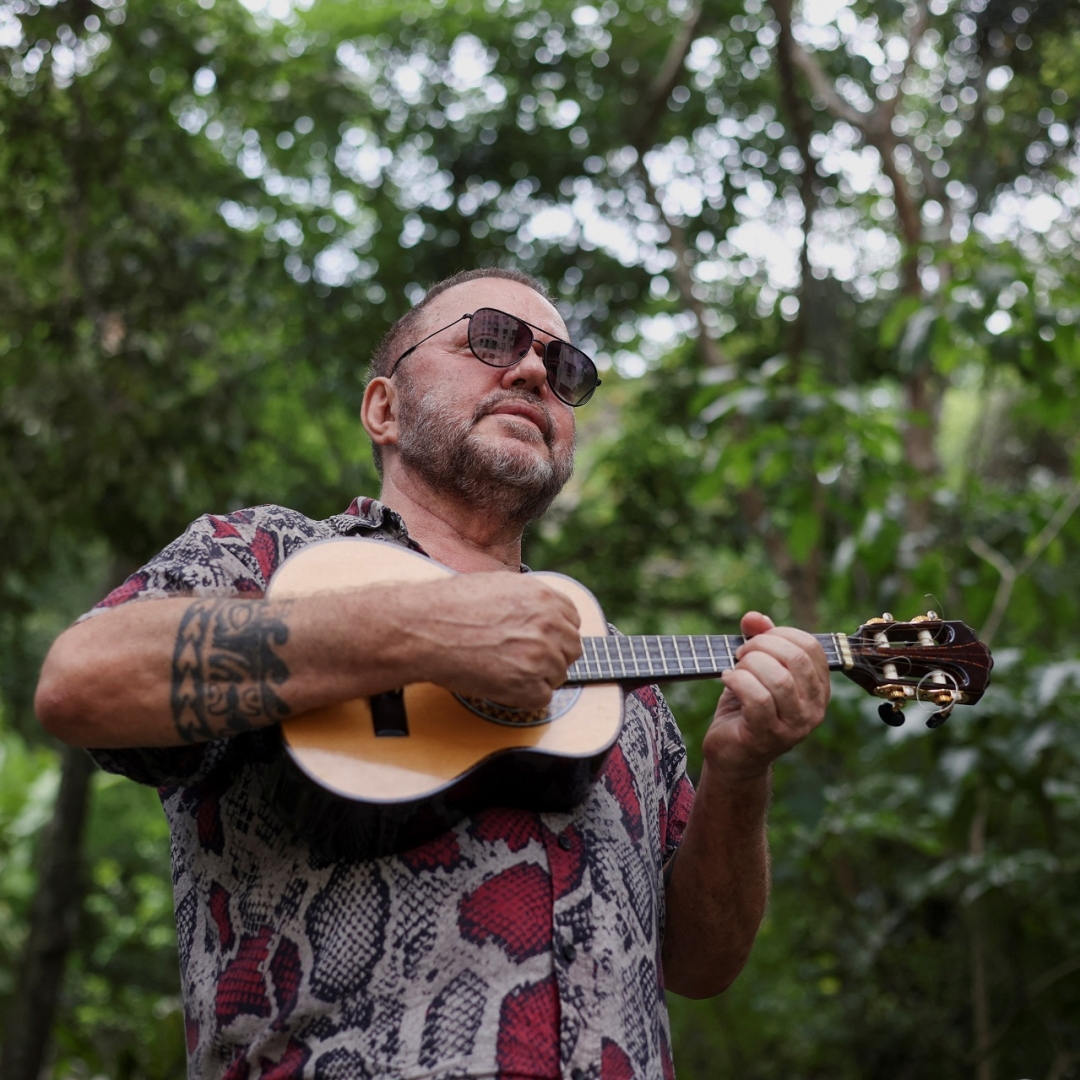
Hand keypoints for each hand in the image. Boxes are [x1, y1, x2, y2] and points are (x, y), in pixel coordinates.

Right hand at [411, 574, 582, 709]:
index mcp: (544, 597)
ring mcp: (540, 654)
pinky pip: (542, 697)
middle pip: (572, 649)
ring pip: (559, 674)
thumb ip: (529, 599)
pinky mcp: (527, 683)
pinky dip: (523, 696)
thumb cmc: (451, 605)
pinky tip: (500, 683)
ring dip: (536, 677)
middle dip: (552, 656)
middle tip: (522, 660)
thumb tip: (543, 612)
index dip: (556, 632)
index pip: (573, 620)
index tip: (540, 640)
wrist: (424, 627)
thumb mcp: (499, 585)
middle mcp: (548, 623)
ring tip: (504, 670)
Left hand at [703, 611, 829, 779]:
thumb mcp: (755, 669)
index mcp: (818, 689)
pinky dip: (737, 681)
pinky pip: (757, 698)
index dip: (779, 634)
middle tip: (740, 653)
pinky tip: (727, 679)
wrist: (732, 756)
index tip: (755, 640)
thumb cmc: (745, 709)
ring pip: (778, 679)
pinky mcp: (769, 736)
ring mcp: (794, 726)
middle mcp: (814, 709)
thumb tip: (754, 617)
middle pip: (795, 659)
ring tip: (735, 669)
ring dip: (748, 665)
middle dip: (761, 646)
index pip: (810, 647)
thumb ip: (759, 640)